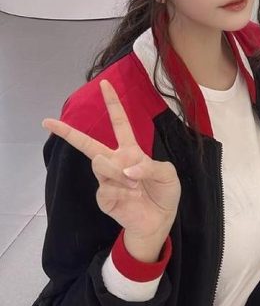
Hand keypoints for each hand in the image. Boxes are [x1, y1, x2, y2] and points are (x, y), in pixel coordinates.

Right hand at [43, 80, 180, 254]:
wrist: (159, 221)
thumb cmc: (164, 193)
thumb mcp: (167, 174)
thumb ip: (150, 167)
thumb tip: (127, 170)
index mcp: (131, 151)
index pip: (120, 123)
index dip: (113, 103)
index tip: (105, 83)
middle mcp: (115, 162)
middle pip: (87, 143)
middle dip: (67, 132)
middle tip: (47, 121)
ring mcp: (107, 180)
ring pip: (100, 163)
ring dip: (119, 173)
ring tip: (134, 186)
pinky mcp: (104, 197)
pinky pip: (106, 188)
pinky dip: (122, 192)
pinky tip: (130, 198)